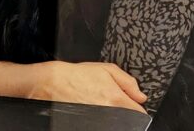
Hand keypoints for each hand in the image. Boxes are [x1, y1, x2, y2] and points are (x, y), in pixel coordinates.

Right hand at [28, 61, 147, 112]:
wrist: (53, 83)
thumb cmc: (77, 75)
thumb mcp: (106, 69)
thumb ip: (128, 82)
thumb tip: (140, 96)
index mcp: (117, 99)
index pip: (139, 113)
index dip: (135, 107)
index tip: (130, 103)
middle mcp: (111, 112)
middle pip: (128, 119)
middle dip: (123, 110)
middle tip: (110, 101)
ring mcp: (100, 121)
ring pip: (115, 122)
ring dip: (112, 115)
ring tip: (99, 104)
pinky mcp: (90, 124)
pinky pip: (102, 123)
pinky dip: (101, 118)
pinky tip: (92, 108)